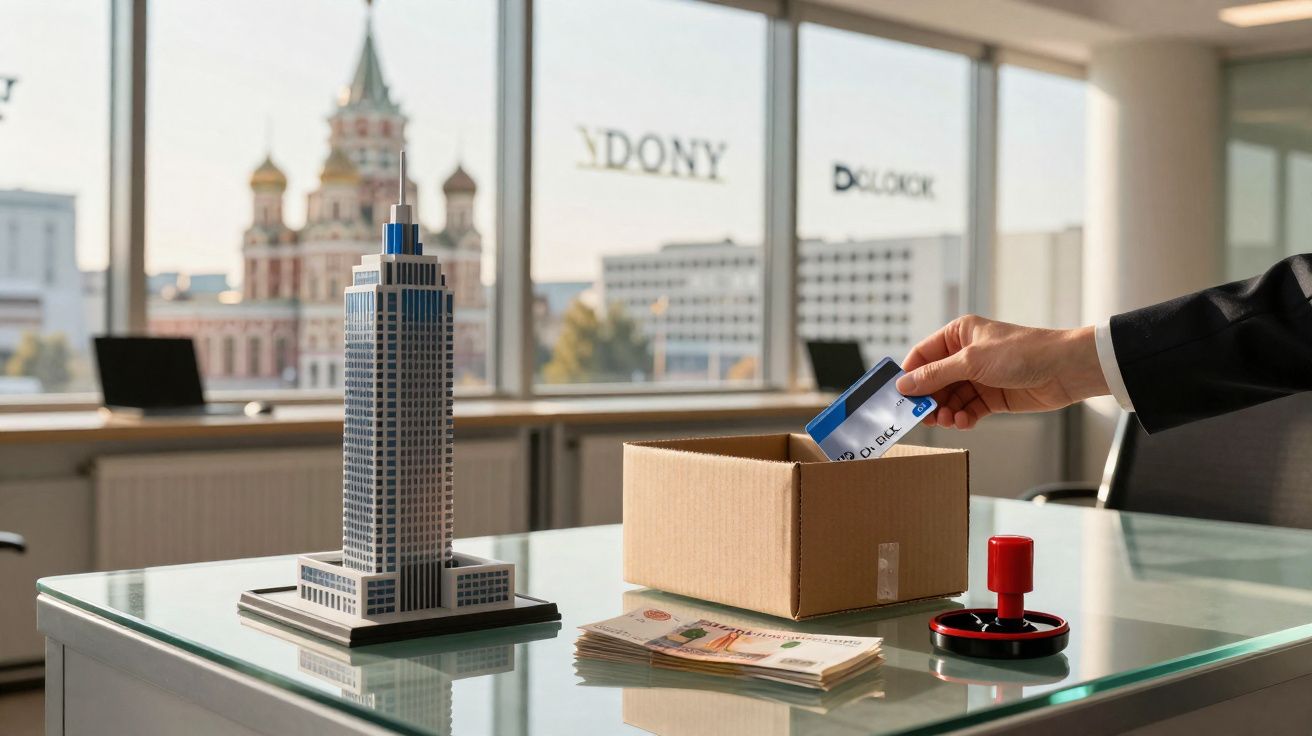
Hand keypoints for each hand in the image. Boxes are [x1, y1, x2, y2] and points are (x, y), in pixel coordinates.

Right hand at [895, 315, 1108, 429]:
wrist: (1065, 369)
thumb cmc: (1023, 352)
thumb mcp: (971, 361)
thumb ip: (936, 375)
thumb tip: (904, 384)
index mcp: (958, 335)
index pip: (922, 355)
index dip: (910, 375)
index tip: (899, 396)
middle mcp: (965, 355)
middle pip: (933, 381)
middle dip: (928, 399)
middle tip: (923, 416)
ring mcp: (979, 377)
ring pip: (949, 398)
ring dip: (946, 411)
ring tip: (948, 420)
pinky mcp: (992, 397)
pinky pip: (967, 409)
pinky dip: (963, 417)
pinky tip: (964, 421)